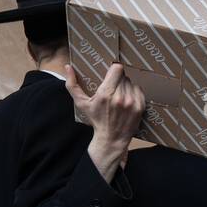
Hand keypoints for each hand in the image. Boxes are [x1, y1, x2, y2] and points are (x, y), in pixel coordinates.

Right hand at [66, 62, 144, 181]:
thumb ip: (72, 85)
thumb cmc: (96, 120)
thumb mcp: (81, 104)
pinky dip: (134, 93)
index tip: (111, 74)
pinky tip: (127, 100)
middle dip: (118, 80)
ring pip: (131, 82)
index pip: (117, 69)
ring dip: (126, 87)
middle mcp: (120, 97)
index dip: (114, 70)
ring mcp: (131, 103)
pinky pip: (139, 90)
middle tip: (113, 89)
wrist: (111, 139)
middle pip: (123, 76)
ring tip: (119, 96)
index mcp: (105, 94)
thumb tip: (67, 66)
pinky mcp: (140, 107)